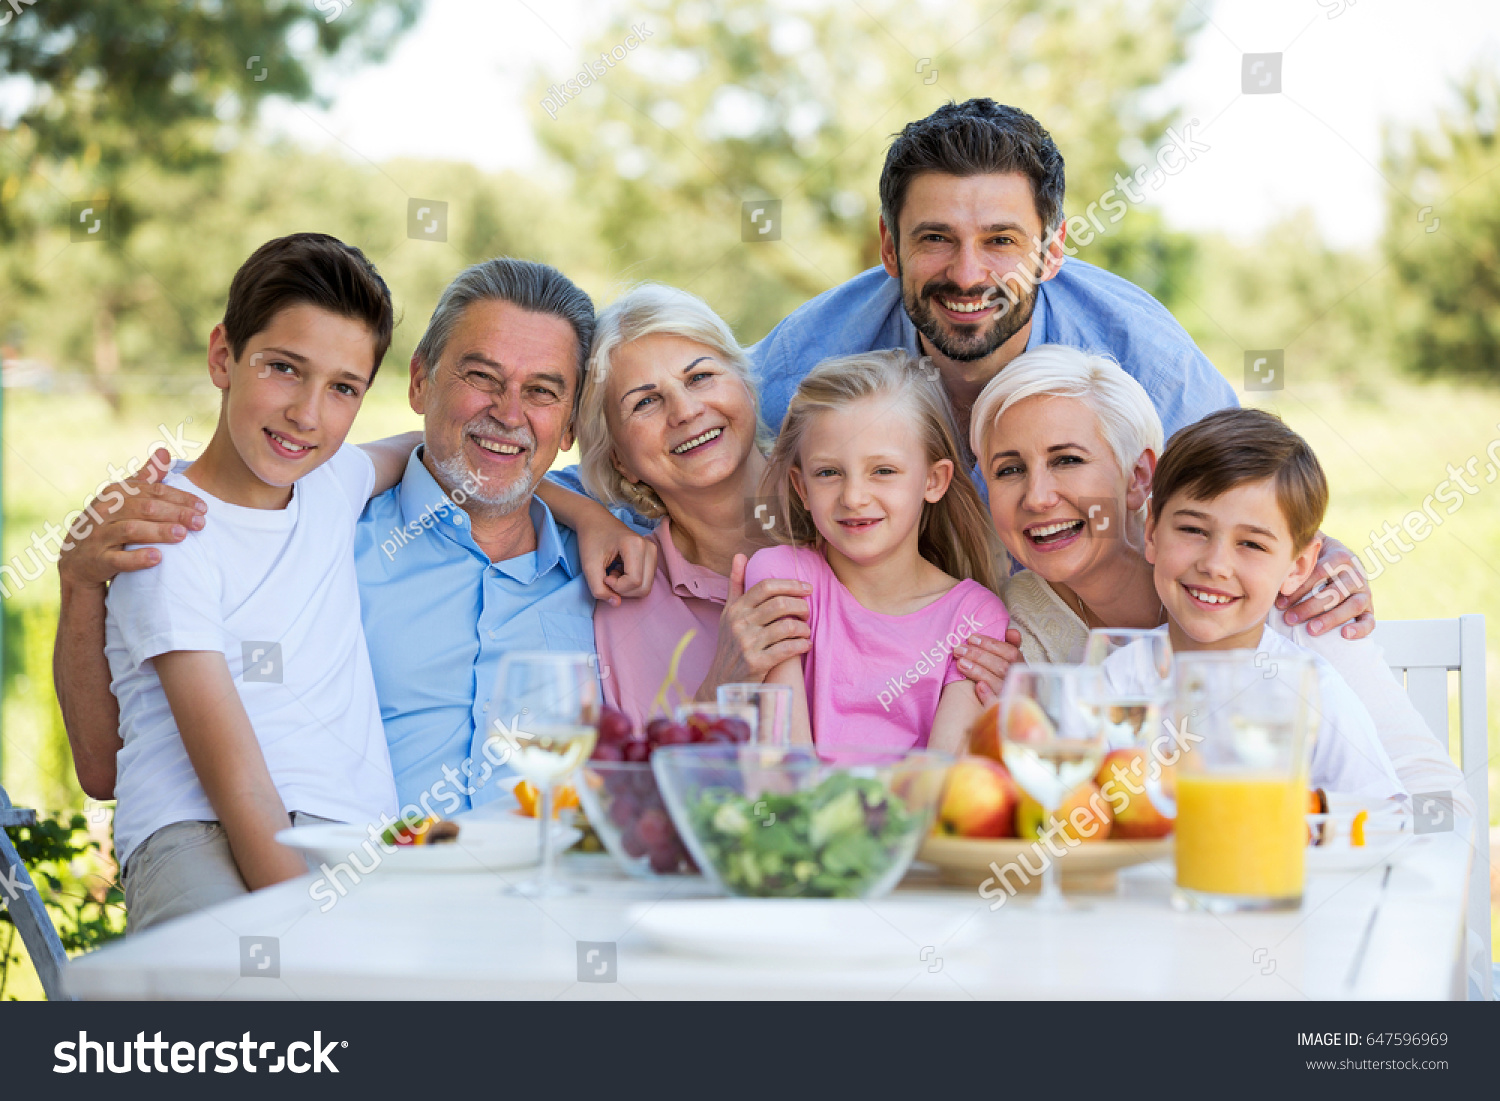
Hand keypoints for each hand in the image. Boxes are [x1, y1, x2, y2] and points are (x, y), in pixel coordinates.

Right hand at [58, 447, 205, 589]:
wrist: (79, 559)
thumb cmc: (110, 523)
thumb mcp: (125, 498)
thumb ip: (146, 477)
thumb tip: (164, 450)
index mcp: (115, 493)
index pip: (153, 491)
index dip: (180, 498)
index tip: (203, 507)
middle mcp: (105, 511)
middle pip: (145, 508)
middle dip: (176, 514)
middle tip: (200, 522)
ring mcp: (99, 535)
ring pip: (131, 530)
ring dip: (158, 532)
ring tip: (182, 535)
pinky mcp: (97, 560)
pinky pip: (118, 559)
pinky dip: (137, 558)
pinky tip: (158, 557)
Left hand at [580, 518, 657, 606]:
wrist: (595, 522)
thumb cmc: (591, 540)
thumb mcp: (588, 567)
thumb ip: (599, 589)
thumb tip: (616, 603)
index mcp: (635, 545)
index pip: (635, 581)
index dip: (616, 586)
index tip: (604, 576)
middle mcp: (649, 548)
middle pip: (644, 587)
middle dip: (623, 590)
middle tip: (608, 577)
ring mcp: (653, 552)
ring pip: (646, 586)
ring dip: (627, 587)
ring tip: (614, 572)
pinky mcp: (652, 556)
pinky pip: (646, 581)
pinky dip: (631, 582)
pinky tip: (620, 570)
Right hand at [696, 554, 812, 696]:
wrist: (722, 681)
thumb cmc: (731, 644)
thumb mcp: (729, 614)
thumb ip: (736, 585)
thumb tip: (740, 555)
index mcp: (736, 610)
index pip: (766, 586)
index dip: (790, 584)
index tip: (807, 588)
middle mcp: (740, 624)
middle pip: (780, 604)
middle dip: (801, 606)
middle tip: (808, 611)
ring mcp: (748, 644)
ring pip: (787, 626)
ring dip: (804, 627)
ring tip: (806, 630)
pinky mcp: (757, 663)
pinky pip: (787, 648)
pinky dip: (802, 645)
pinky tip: (805, 644)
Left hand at [953, 628, 1024, 706]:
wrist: (1004, 712)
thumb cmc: (1002, 680)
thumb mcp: (1008, 663)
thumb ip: (1010, 646)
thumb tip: (1012, 632)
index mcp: (1021, 668)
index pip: (1010, 652)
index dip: (991, 644)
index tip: (971, 638)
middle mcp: (1018, 682)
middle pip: (1002, 666)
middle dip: (979, 655)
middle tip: (959, 649)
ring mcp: (1011, 698)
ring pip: (998, 682)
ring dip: (979, 671)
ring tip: (960, 663)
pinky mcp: (1003, 712)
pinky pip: (997, 704)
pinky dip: (989, 696)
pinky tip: (977, 687)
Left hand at [1277, 532, 1374, 639]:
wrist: (1338, 556)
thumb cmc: (1315, 555)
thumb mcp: (1308, 548)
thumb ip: (1297, 553)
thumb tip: (1277, 562)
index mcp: (1340, 556)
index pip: (1320, 572)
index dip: (1300, 588)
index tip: (1280, 602)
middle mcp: (1355, 573)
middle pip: (1336, 591)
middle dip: (1310, 607)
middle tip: (1290, 619)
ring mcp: (1365, 591)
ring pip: (1353, 606)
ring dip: (1331, 619)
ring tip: (1311, 630)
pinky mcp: (1369, 608)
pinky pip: (1370, 620)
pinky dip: (1361, 629)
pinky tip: (1345, 635)